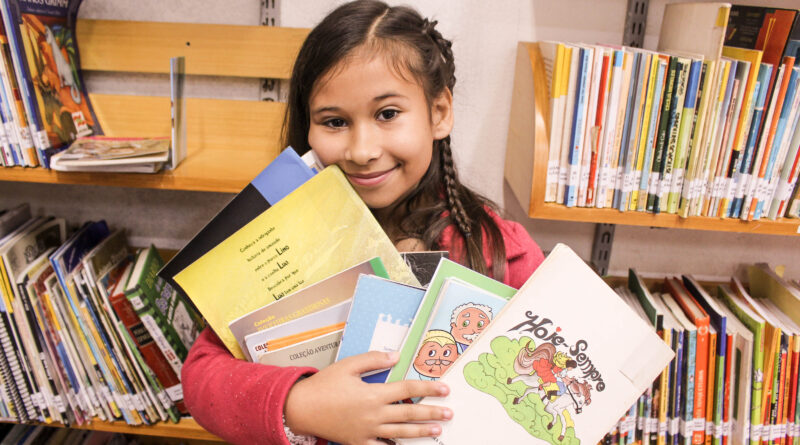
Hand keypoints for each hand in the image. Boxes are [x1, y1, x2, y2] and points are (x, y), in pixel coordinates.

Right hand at [284, 351, 452, 444]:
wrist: (301, 408)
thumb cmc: (324, 385)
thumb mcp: (348, 366)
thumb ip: (373, 360)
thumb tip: (396, 356)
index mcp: (373, 393)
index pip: (408, 389)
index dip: (428, 388)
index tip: (444, 389)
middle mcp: (374, 414)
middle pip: (410, 412)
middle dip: (432, 413)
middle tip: (449, 413)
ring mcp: (368, 431)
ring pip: (401, 432)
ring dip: (421, 431)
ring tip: (436, 430)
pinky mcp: (359, 442)